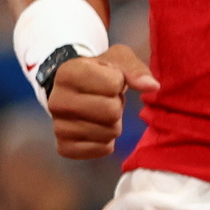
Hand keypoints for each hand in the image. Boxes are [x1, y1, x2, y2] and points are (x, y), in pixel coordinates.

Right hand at [46, 45, 157, 159]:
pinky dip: (106, 141)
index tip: (108, 80)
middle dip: (117, 106)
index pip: (113, 85)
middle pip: (111, 112)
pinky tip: (96, 128)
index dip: (118, 82)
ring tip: (100, 113)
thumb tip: (153, 86)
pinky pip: (101, 150)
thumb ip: (135, 69)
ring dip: (113, 124)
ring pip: (107, 133)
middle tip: (107, 99)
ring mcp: (58, 126)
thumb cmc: (99, 72)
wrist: (74, 90)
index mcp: (67, 73)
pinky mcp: (64, 147)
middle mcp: (56, 101)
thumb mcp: (116, 59)